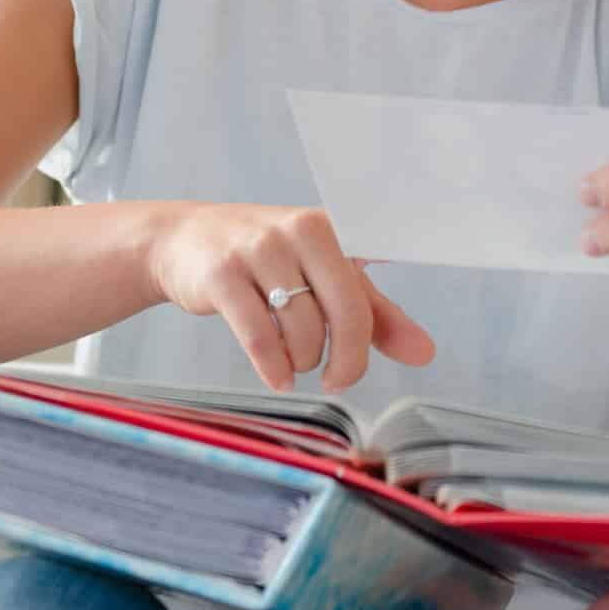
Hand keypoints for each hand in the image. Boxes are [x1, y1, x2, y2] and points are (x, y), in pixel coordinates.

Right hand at [148, 203, 435, 392]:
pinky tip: (277, 377)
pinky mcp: (222, 274)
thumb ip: (375, 314)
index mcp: (332, 229)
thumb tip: (424, 352)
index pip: (374, 287)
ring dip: (303, 361)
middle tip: (338, 380)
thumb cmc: (267, 261)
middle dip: (347, 360)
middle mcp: (300, 231)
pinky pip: (259, 336)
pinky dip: (272, 367)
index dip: (381, 332)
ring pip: (302, 329)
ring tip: (294, 361)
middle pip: (346, 312)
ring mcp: (258, 250)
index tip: (378, 360)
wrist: (184, 241)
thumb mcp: (324, 277)